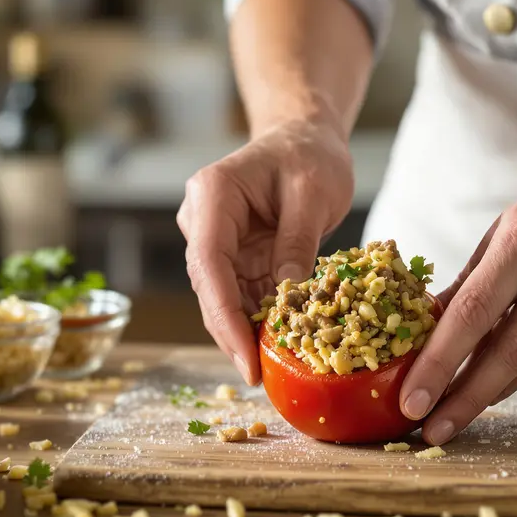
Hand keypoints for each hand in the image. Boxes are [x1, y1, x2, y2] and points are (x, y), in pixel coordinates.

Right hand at [178, 118, 354, 385]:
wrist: (304, 139)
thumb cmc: (309, 155)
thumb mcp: (312, 193)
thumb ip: (297, 243)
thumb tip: (287, 297)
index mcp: (213, 195)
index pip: (209, 263)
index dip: (224, 315)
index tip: (245, 356)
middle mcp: (203, 221)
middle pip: (210, 289)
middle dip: (232, 334)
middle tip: (259, 377)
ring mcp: (215, 242)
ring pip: (222, 299)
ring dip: (245, 333)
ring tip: (272, 370)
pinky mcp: (234, 258)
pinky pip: (242, 296)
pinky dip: (258, 321)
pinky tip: (278, 347)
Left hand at [399, 152, 516, 445]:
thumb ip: (478, 271)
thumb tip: (430, 317)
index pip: (471, 308)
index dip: (438, 358)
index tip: (410, 394)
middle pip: (501, 346)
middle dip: (458, 393)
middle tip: (424, 427)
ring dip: (485, 395)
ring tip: (448, 422)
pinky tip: (492, 393)